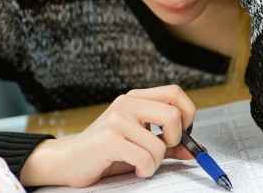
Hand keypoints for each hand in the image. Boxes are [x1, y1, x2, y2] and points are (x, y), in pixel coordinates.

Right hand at [20, 85, 195, 187]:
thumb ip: (167, 144)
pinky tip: (135, 168)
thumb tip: (194, 148)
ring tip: (141, 164)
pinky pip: (144, 158)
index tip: (183, 133)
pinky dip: (145, 169)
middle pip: (173, 114)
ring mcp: (117, 120)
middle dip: (175, 139)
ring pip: (159, 144)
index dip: (187, 113)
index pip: (175, 92)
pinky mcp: (109, 140)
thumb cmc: (105, 152)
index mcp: (135, 99)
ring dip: (155, 162)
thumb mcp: (140, 144)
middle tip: (162, 149)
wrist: (68, 161)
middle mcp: (126, 103)